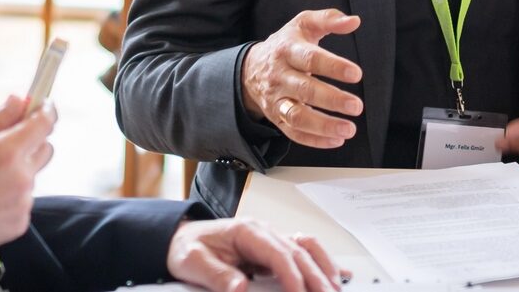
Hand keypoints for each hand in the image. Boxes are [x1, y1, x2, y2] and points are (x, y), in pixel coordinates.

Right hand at [0, 96, 55, 266]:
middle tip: (4, 146)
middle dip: (31, 142)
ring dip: (18, 171)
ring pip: (32, 176)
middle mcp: (23, 177)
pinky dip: (11, 196)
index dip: (45, 111)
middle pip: (45, 149)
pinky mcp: (20, 222)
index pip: (45, 124)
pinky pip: (24, 200)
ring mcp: (24, 202)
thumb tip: (19, 101)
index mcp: (8, 152)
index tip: (41, 107)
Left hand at [167, 219, 347, 291]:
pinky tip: (337, 274)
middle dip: (316, 276)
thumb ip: (217, 275)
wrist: (181, 239)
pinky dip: (322, 263)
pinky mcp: (272, 250)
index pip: (279, 253)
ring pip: (307, 249)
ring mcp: (270, 239)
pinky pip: (304, 253)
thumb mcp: (194, 261)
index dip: (293, 275)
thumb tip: (240, 287)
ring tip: (336, 288)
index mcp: (246, 231)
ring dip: (324, 268)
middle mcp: (263, 232)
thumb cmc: (188, 247)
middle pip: (299, 253)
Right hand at [240, 9, 363, 148]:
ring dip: (323, 126)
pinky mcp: (276, 118)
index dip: (333, 67)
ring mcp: (276, 100)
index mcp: (287, 51)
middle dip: (332, 99)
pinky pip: (293, 133)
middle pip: (304, 90)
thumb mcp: (303, 24)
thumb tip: (354, 21)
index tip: (356, 74)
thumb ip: (329, 19)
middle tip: (356, 106)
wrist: (251, 68)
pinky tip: (336, 140)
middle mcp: (280, 77)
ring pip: (296, 116)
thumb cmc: (286, 44)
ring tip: (349, 129)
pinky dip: (314, 140)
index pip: (310, 59)